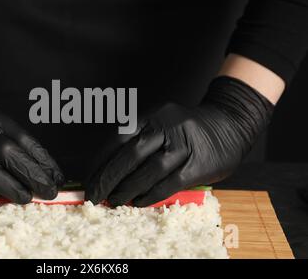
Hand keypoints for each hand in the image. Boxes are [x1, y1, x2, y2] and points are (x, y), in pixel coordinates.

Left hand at [85, 76, 273, 206]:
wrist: (229, 124)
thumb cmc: (185, 129)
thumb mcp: (160, 122)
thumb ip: (137, 140)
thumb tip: (107, 170)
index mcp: (151, 116)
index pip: (118, 138)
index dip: (100, 161)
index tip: (89, 178)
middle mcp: (166, 127)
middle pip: (130, 154)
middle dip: (108, 177)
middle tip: (95, 194)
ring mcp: (183, 144)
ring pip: (150, 170)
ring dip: (128, 189)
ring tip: (115, 200)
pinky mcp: (199, 164)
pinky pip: (170, 183)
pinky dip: (151, 195)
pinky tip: (139, 202)